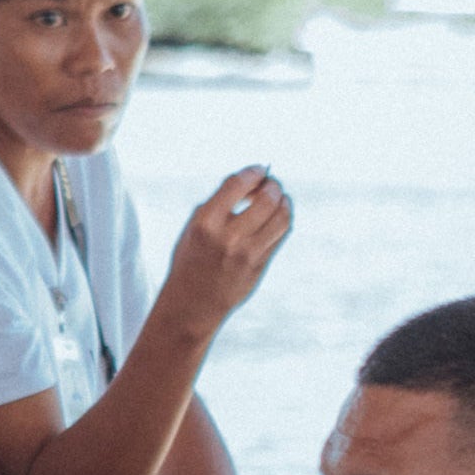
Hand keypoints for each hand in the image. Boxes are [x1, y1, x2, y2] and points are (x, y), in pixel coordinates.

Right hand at [151, 166, 293, 342]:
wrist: (192, 305)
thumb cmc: (190, 261)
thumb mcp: (192, 229)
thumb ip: (217, 205)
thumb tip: (248, 180)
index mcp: (205, 223)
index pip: (237, 185)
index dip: (253, 172)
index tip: (259, 169)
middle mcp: (229, 237)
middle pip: (266, 199)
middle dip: (273, 186)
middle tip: (271, 184)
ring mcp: (248, 253)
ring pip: (281, 217)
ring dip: (283, 201)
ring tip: (279, 198)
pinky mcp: (260, 266)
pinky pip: (281, 235)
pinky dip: (283, 220)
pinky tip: (278, 215)